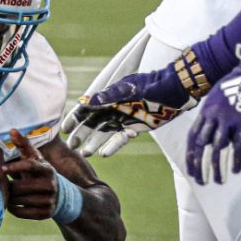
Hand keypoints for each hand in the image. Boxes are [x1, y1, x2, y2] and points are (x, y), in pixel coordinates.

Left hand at [2, 129, 58, 219]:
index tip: (1, 168)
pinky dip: (14, 209)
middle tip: (1, 186)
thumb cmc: (39, 172)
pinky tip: (11, 205)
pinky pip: (23, 213)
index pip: (30, 166)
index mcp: (46, 169)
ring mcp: (49, 200)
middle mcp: (50, 185)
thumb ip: (23, 145)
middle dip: (9, 187)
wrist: (60, 195)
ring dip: (9, 198)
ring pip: (20, 201)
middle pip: (20, 187)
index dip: (15, 167)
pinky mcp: (46, 214)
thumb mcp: (34, 158)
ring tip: (5, 195)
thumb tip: (12, 130)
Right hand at [66, 63, 197, 157]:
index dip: (75, 118)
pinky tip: (104, 154)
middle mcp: (113, 108)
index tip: (64, 129)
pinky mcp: (134, 128)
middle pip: (93, 123)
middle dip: (82, 133)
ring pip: (105, 133)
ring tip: (86, 153)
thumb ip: (108, 96)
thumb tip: (85, 101)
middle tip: (72, 145)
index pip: (87, 108)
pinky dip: (113, 146)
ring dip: (95, 142)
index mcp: (109, 96)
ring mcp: (123, 119)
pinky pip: (120, 139)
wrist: (176, 91)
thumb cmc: (152, 86)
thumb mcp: (129, 90)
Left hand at [186, 44, 240, 184]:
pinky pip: (239, 144)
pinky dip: (237, 159)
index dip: (191, 156)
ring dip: (217, 167)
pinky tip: (236, 171)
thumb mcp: (218, 100)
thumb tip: (215, 140)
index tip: (191, 171)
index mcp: (205, 112)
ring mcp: (229, 119)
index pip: (192, 138)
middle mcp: (213, 117)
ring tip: (219, 181)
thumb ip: (215, 119)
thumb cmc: (238, 87)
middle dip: (200, 166)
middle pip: (202, 146)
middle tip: (202, 182)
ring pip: (219, 149)